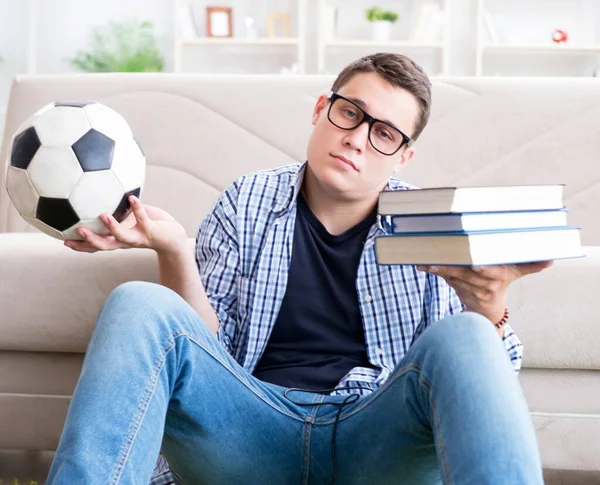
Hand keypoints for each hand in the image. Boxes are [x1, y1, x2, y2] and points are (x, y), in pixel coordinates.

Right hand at [64, 196, 186, 255]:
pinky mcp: (151, 231)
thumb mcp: (128, 218)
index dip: (80, 245)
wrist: (172, 236)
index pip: (95, 246)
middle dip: (90, 240)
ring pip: (123, 236)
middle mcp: (125, 242)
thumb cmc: (147, 224)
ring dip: (113, 227)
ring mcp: (138, 237)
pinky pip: (143, 218)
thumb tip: (98, 192)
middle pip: (104, 246)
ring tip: (103, 215)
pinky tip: (133, 198)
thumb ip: (115, 210)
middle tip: (77, 231)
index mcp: (117, 240)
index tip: (63, 240)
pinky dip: (138, 208)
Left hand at [416, 261, 553, 323]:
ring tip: (425, 261)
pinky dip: (432, 269)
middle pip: (464, 273)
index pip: (489, 273)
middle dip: (451, 266)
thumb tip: (551, 260)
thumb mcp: (516, 273)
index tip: (475, 264)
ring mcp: (465, 286)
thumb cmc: (501, 284)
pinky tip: (420, 263)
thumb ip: (530, 265)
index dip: (482, 269)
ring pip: (450, 275)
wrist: (486, 311)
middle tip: (437, 260)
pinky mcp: (453, 285)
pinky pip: (442, 276)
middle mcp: (479, 284)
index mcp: (495, 278)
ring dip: (437, 268)